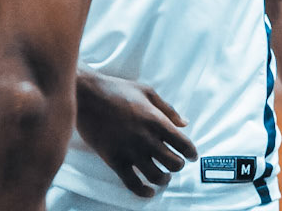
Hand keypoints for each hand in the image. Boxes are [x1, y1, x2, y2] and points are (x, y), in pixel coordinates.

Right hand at [75, 71, 197, 198]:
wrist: (89, 96)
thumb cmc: (118, 90)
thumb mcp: (148, 92)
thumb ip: (168, 109)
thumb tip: (185, 123)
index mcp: (157, 120)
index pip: (183, 144)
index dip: (192, 153)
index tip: (193, 156)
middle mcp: (147, 138)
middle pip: (173, 163)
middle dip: (178, 166)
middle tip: (176, 164)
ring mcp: (131, 151)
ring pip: (156, 176)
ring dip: (164, 179)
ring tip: (164, 177)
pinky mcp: (115, 161)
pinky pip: (133, 184)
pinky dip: (144, 191)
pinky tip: (149, 191)